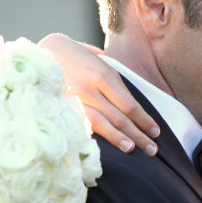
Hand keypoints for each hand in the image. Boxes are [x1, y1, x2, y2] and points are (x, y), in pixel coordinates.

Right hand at [38, 33, 159, 155]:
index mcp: (103, 75)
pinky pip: (84, 125)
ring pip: (103, 124)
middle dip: (138, 135)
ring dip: (121, 139)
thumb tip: (133, 104)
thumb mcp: (101, 62)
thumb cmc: (78, 56)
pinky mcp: (65, 107)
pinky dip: (99, 137)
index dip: (144, 120)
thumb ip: (116, 82)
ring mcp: (76, 99)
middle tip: (153, 150)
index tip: (156, 131)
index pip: (129, 104)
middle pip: (120, 117)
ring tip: (135, 150)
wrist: (45, 52)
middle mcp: (91, 89)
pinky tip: (107, 146)